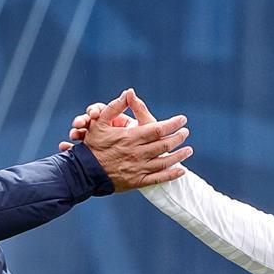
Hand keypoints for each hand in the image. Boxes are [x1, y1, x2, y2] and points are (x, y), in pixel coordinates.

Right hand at [73, 89, 191, 190]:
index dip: (172, 124)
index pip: (158, 129)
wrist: (84, 172)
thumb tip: (129, 92)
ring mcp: (138, 168)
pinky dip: (171, 175)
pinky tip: (181, 171)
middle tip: (186, 132)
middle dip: (178, 137)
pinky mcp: (137, 181)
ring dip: (179, 156)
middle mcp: (137, 153)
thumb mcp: (100, 123)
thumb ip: (115, 107)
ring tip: (189, 150)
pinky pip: (158, 178)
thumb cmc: (92, 145)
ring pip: (164, 161)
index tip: (183, 119)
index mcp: (130, 137)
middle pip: (164, 144)